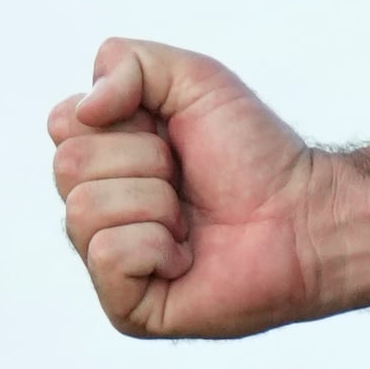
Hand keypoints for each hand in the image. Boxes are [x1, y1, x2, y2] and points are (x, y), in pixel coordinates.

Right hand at [45, 37, 331, 337]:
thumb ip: (129, 63)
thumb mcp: (195, 80)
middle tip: (187, 178)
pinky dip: (158, 246)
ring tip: (192, 219)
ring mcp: (107, 259)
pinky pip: (108, 256)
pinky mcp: (124, 305)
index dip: (125, 116)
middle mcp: (97, 207)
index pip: (63, 122)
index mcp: (105, 157)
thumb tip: (83, 109)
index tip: (172, 133)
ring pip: (84, 210)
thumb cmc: (254, 151)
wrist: (306, 213)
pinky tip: (188, 256)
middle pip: (69, 164)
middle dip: (146, 159)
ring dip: (156, 204)